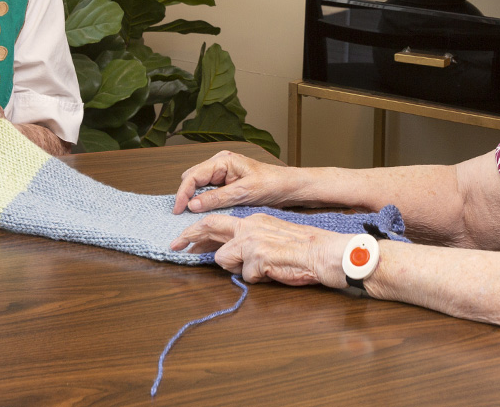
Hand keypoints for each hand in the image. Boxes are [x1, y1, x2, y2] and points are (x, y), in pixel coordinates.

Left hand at [170, 213, 347, 286]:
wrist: (324, 253)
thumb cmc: (304, 249)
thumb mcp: (273, 237)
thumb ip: (250, 242)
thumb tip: (228, 253)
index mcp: (253, 220)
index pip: (218, 221)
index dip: (198, 231)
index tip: (184, 239)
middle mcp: (249, 226)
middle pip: (208, 226)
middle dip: (188, 235)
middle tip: (174, 245)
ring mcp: (252, 241)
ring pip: (222, 259)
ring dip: (236, 269)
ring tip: (261, 269)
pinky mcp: (257, 257)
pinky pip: (245, 275)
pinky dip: (256, 279)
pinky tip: (272, 273)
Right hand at [172, 150, 295, 214]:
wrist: (288, 187)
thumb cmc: (272, 184)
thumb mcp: (244, 193)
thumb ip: (217, 198)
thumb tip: (193, 205)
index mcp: (223, 160)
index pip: (193, 176)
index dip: (182, 193)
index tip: (178, 210)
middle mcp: (220, 163)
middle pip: (192, 179)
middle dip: (185, 195)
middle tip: (182, 215)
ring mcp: (222, 172)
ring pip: (198, 185)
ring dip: (194, 198)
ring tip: (190, 215)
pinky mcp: (226, 182)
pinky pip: (208, 190)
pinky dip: (203, 200)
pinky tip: (203, 210)